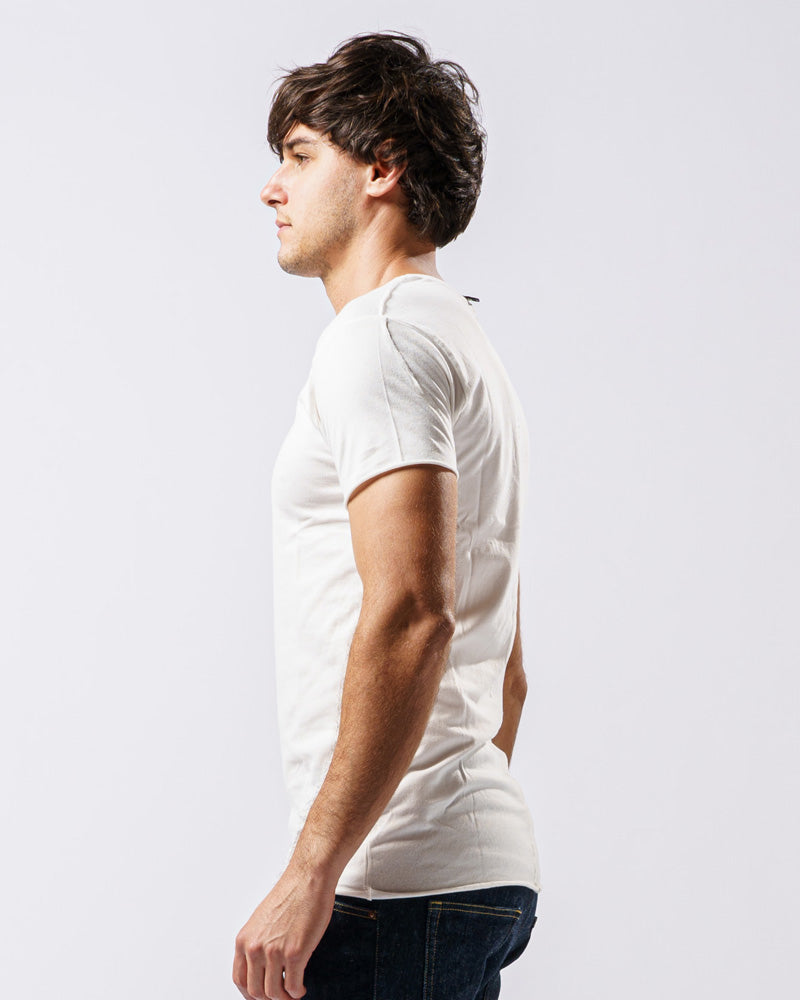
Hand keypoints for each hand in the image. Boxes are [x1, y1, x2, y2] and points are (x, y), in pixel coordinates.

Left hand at [232, 864, 335, 999]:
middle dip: (269, 998)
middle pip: (256, 992)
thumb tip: (260, 966)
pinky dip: (297, 992)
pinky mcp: (295, 953)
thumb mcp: (262, 921)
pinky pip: (293, 986)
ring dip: (285, 997)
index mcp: (244, 940)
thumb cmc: (290, 895)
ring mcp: (274, 952)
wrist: (308, 879)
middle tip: (281, 995)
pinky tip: (301, 986)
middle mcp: (255, 948)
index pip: (239, 980)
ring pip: (274, 993)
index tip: (261, 996)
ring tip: (293, 991)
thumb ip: (257, 943)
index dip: (250, 994)